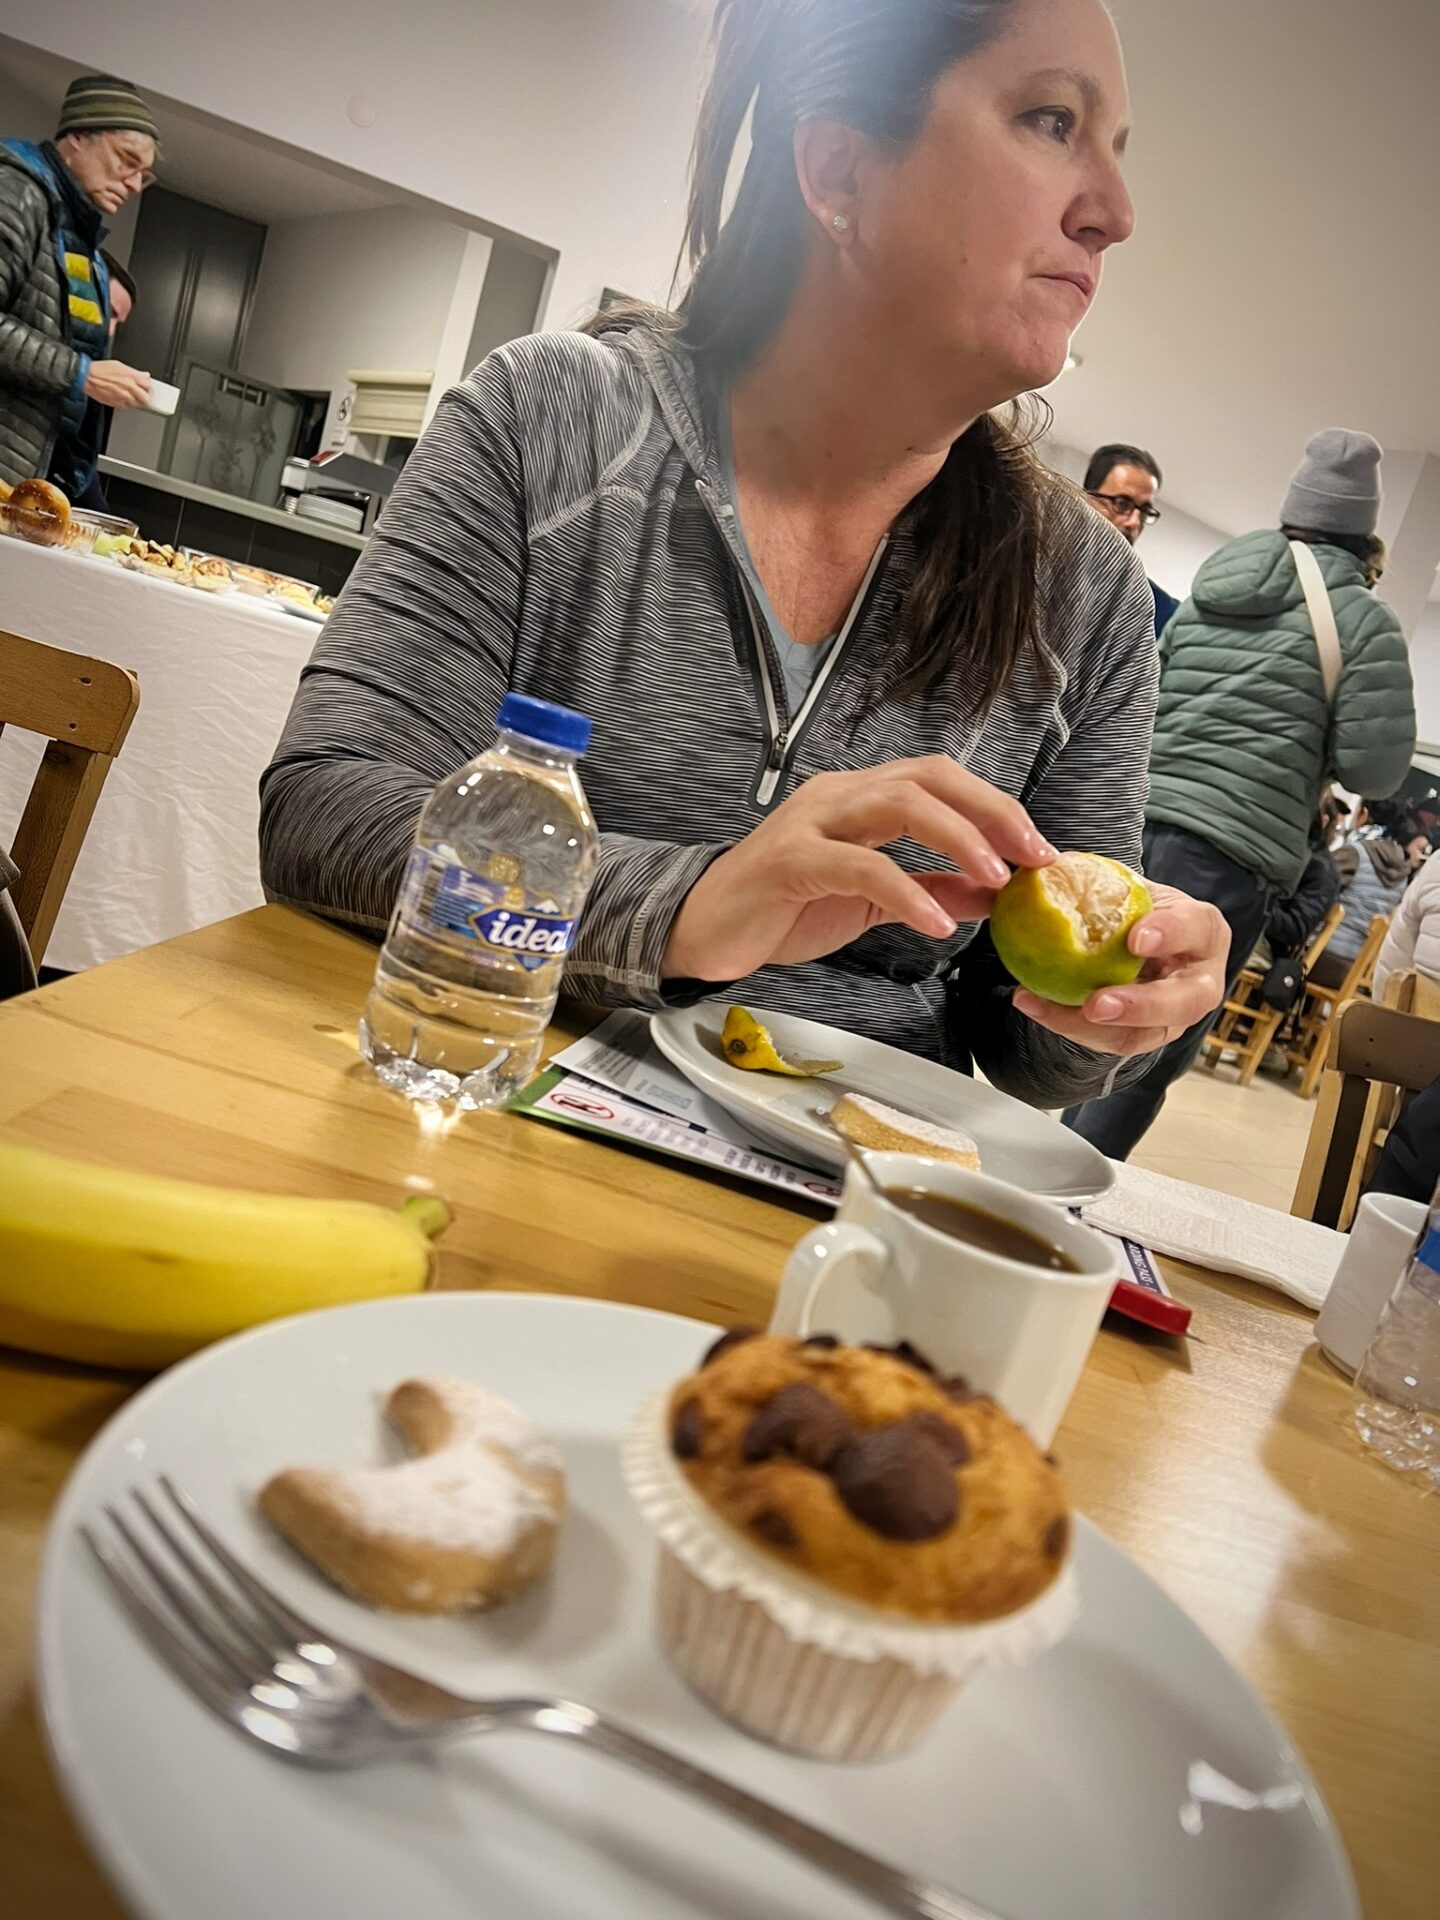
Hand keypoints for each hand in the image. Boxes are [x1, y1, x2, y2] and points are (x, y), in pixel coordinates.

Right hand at [84, 359, 150, 407]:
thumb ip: (134, 372)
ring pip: (137, 404)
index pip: (148, 385)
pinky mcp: (117, 404)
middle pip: (145, 398)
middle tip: (139, 392)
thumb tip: (144, 375)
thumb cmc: (100, 370)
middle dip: (143, 395)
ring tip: (128, 395)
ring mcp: (124, 398)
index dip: (145, 385)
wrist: (87, 377)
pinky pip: (127, 407)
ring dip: (135, 401)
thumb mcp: (119, 365)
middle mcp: (130, 388)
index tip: (143, 385)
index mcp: (132, 377)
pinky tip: (120, 397)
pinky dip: (126, 404)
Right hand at [662, 757, 1055, 981]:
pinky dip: (907, 891)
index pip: (939, 778)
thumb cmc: (781, 909)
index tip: (1039, 850)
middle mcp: (838, 795)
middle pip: (929, 778)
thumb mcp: (868, 901)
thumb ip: (927, 888)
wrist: (703, 930)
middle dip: (991, 813)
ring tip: (995, 879)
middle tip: (1033, 856)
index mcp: (858, 798)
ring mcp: (811, 823)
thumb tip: (990, 894)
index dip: (995, 806)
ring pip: (899, 805)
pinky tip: (937, 923)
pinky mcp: (791, 861)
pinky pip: (861, 866)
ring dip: (959, 838)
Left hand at [1011, 882, 1228, 1056]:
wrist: (1139, 939)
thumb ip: (1099, 878)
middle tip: (1095, 1005)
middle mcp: (1200, 980)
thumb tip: (1045, 863)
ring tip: (1041, 1007)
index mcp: (1203, 930)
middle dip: (1140, 1006)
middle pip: (1184, 1002)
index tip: (1135, 938)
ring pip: (1141, 1035)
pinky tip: (1031, 1002)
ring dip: (1089, 1029)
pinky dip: (1066, 1025)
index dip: (1170, 934)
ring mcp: (1175, 1016)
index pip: (1195, 929)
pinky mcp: (1145, 1036)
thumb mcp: (1127, 886)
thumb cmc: (1135, 908)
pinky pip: (1108, 1041)